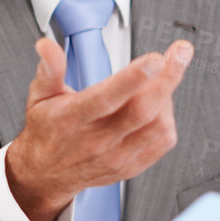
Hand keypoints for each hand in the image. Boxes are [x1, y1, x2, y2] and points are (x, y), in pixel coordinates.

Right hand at [7, 38, 194, 220]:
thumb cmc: (47, 131)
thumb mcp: (39, 96)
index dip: (133, 78)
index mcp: (72, 119)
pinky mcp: (131, 166)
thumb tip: (47, 47)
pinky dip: (168, 118)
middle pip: (142, 110)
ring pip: (157, 126)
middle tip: (180, 53)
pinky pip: (162, 142)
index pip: (106, 98)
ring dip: (168, 96)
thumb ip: (49, 69)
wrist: (46, 173)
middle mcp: (97, 140)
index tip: (155, 59)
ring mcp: (116, 156)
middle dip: (168, 78)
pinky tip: (160, 104)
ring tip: (162, 77)